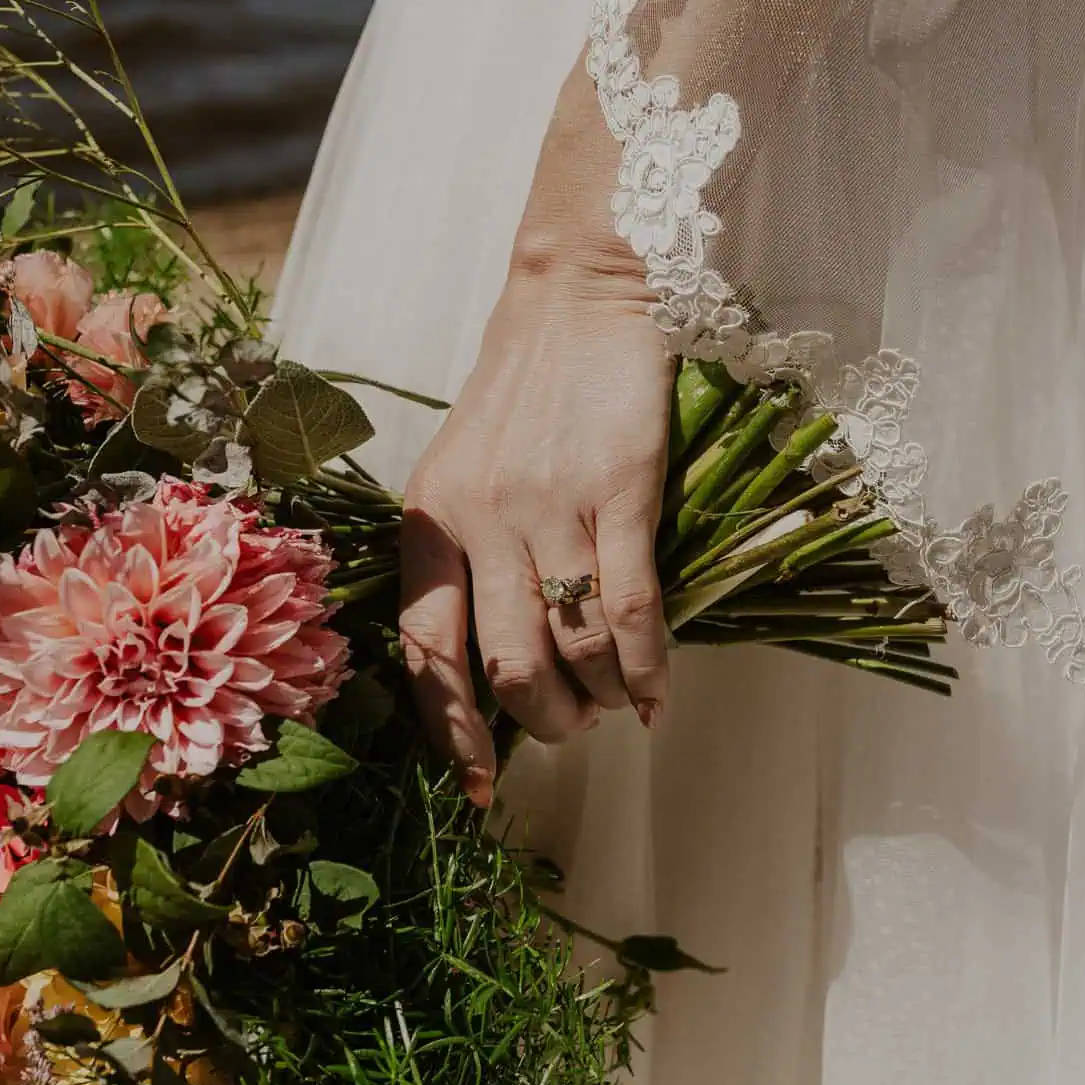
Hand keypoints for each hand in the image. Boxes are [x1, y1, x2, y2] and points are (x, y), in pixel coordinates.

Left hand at [400, 235, 673, 804]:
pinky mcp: (619, 490)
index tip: (477, 789)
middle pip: (506, 669)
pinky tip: (660, 692)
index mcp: (429, 522)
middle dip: (546, 724)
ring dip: (602, 698)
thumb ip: (467, 555)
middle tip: (574, 725)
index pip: (425, 653)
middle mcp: (478, 521)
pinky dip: (650, 668)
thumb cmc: (522, 392)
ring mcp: (547, 506)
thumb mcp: (463, 469)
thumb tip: (497, 664)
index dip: (451, 733)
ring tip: (620, 701)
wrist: (576, 295)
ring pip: (573, 648)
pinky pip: (631, 610)